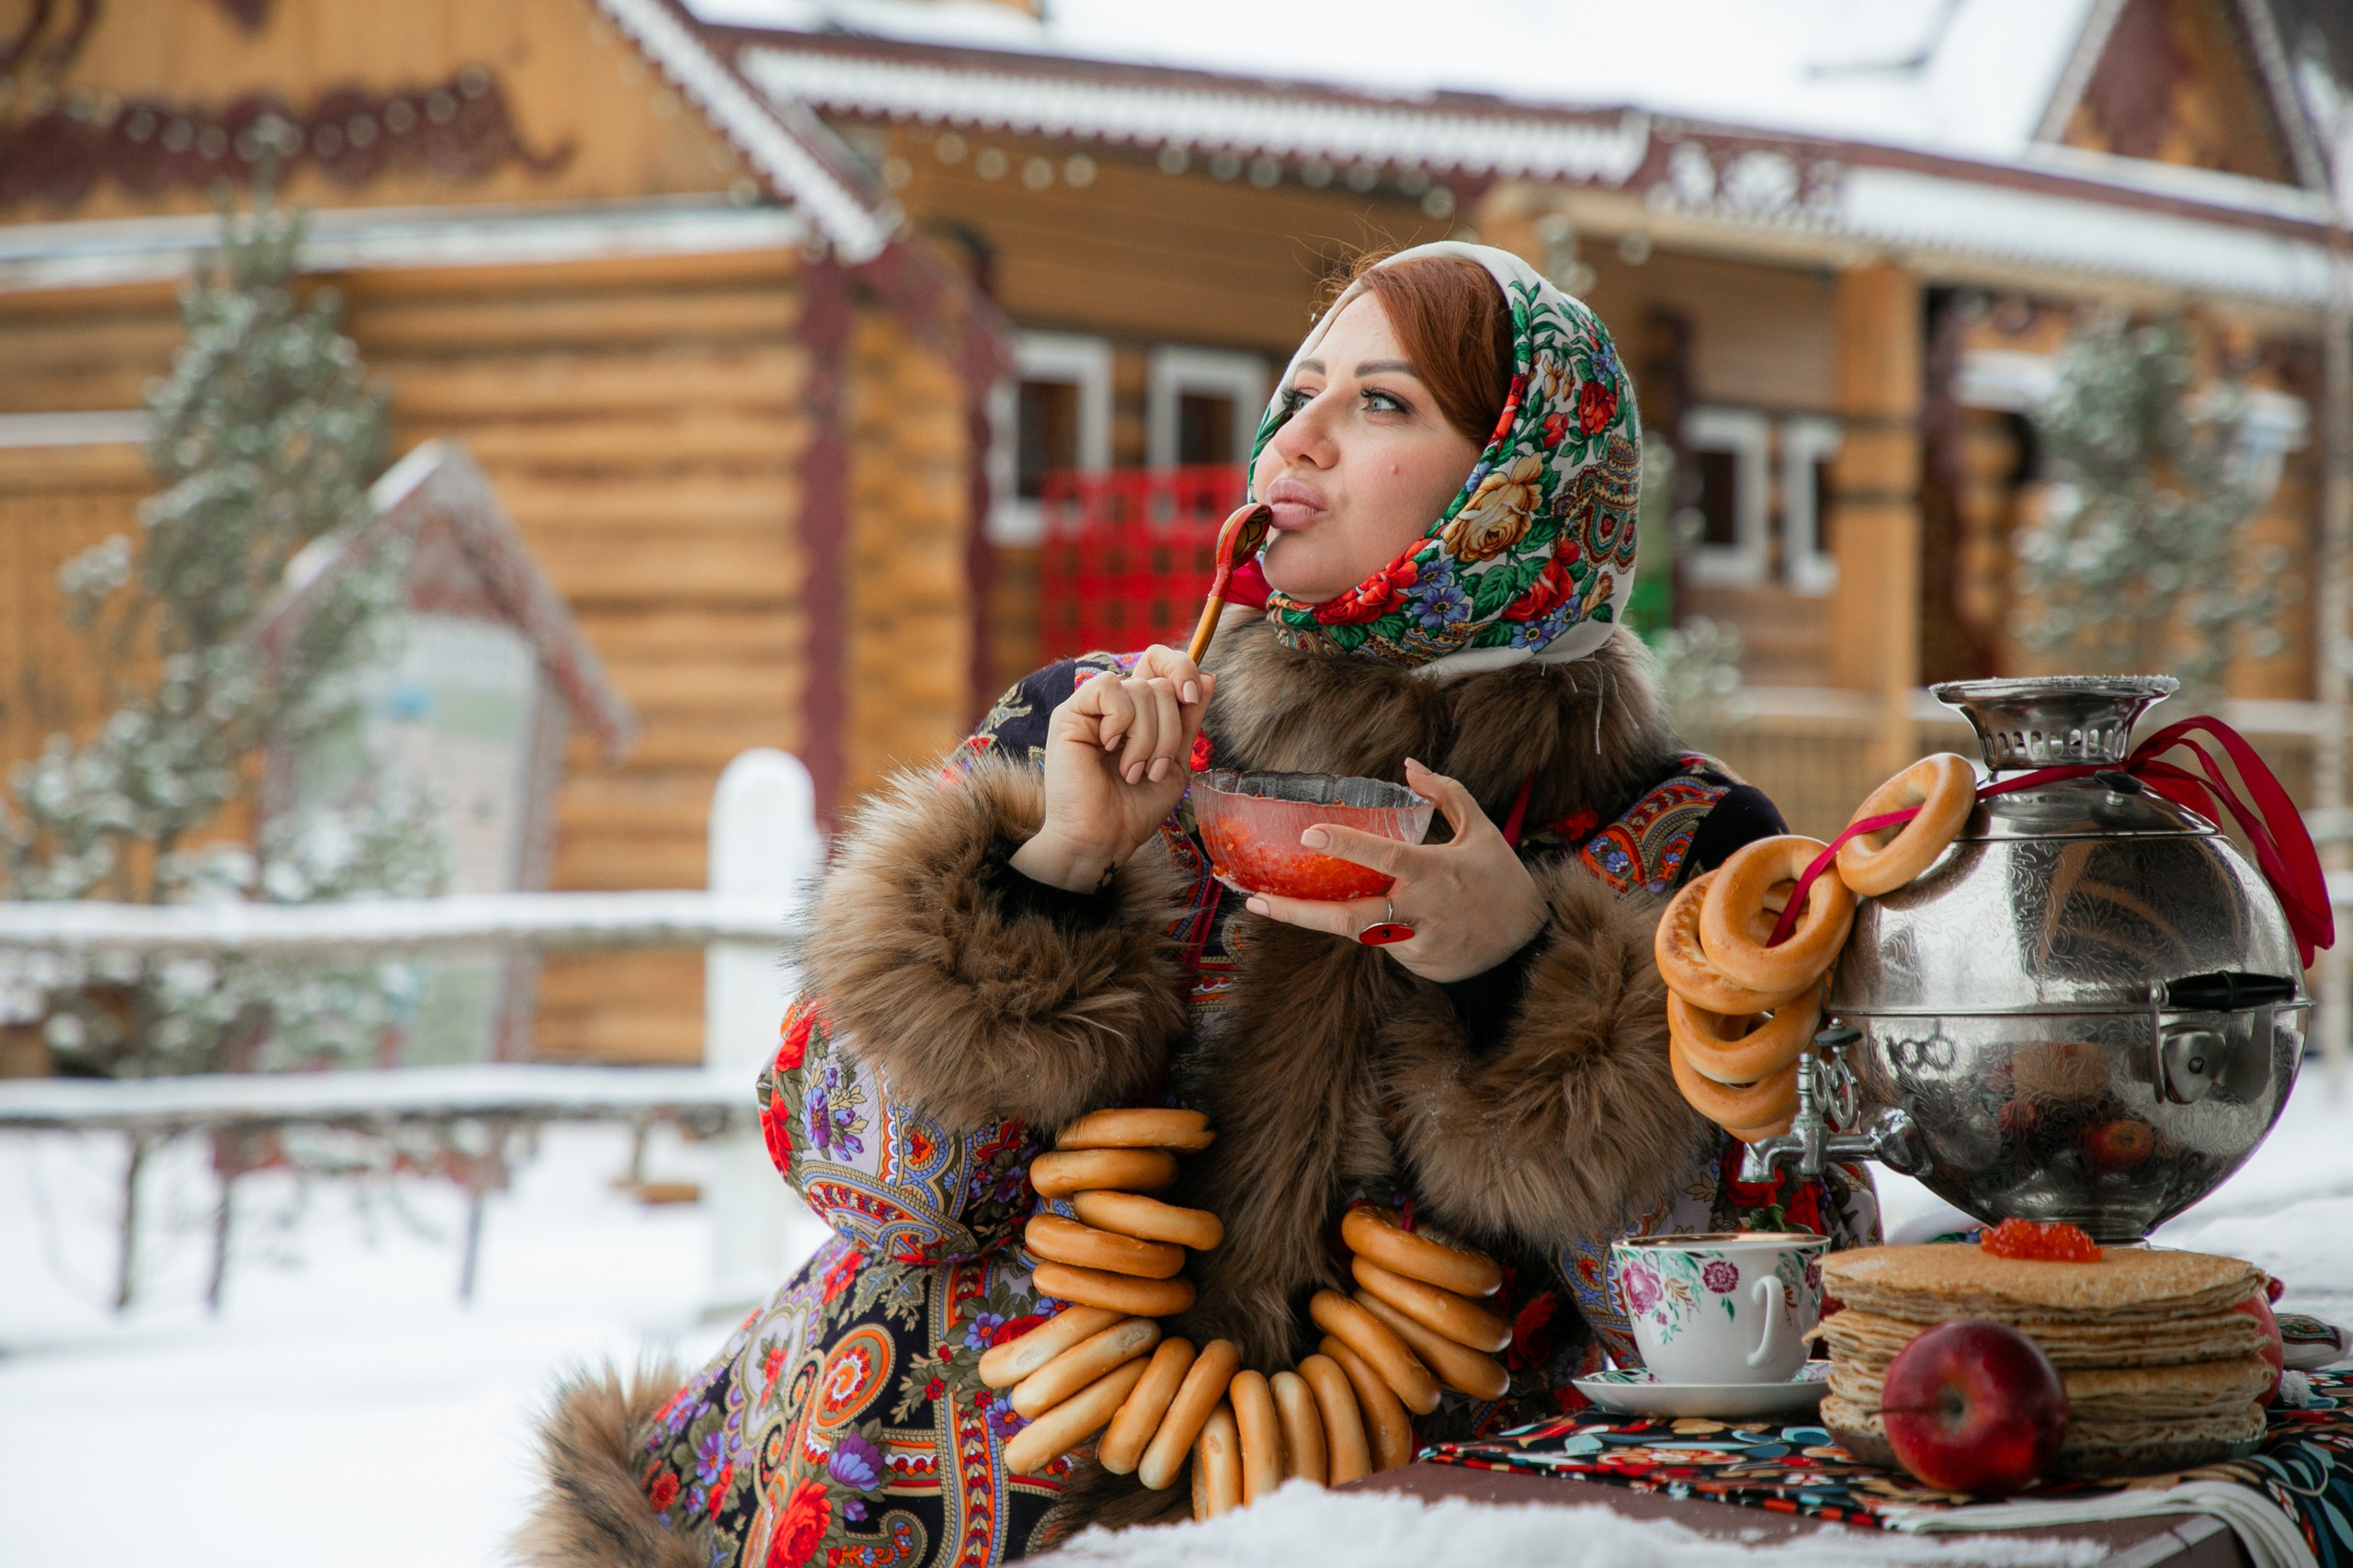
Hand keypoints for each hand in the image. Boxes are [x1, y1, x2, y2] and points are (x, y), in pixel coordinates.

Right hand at [1012, 646, 1214, 892]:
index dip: (1181, 667)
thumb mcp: (1176, 761)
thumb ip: (1188, 720)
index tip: (1192, 698)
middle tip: (1153, 769)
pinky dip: (1121, 722)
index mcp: (1139, 712)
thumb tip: (1208, 677)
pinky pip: (1109, 689)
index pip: (1158, 662)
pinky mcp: (1070, 714)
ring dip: (1147, 738)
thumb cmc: (1135, 808)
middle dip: (1169, 729)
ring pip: (1140, 690)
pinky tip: (1108, 749)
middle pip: (1159, 682)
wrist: (1104, 838)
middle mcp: (1114, 705)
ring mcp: (1092, 708)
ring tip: (1133, 771)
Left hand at [1243, 759, 1547, 982]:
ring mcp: (1417, 942)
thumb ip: (1445, 793)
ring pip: (1359, 930)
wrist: (1529, 944)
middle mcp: (1421, 909)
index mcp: (1434, 870)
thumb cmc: (1501, 879)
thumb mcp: (1481, 830)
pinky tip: (1350, 913)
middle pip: (1350, 916)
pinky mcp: (1417, 964)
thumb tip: (1408, 764)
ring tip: (1269, 903)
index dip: (1345, 845)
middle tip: (1256, 900)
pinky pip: (1380, 942)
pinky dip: (1366, 927)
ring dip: (1319, 918)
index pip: (1382, 857)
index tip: (1308, 835)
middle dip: (1299, 912)